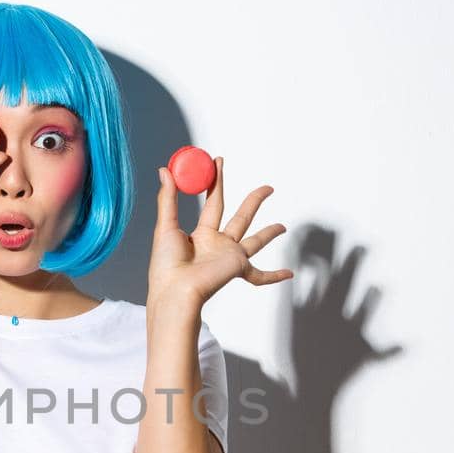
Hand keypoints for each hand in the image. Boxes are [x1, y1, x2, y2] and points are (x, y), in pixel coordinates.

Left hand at [147, 156, 294, 307]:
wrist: (174, 290)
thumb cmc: (165, 264)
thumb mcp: (165, 226)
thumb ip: (168, 198)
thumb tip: (164, 170)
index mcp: (201, 234)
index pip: (213, 202)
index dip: (217, 182)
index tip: (220, 163)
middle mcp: (218, 245)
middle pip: (241, 217)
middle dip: (254, 201)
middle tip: (267, 188)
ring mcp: (230, 257)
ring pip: (255, 240)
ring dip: (270, 233)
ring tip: (282, 227)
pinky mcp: (238, 268)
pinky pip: (259, 276)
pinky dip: (275, 276)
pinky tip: (289, 274)